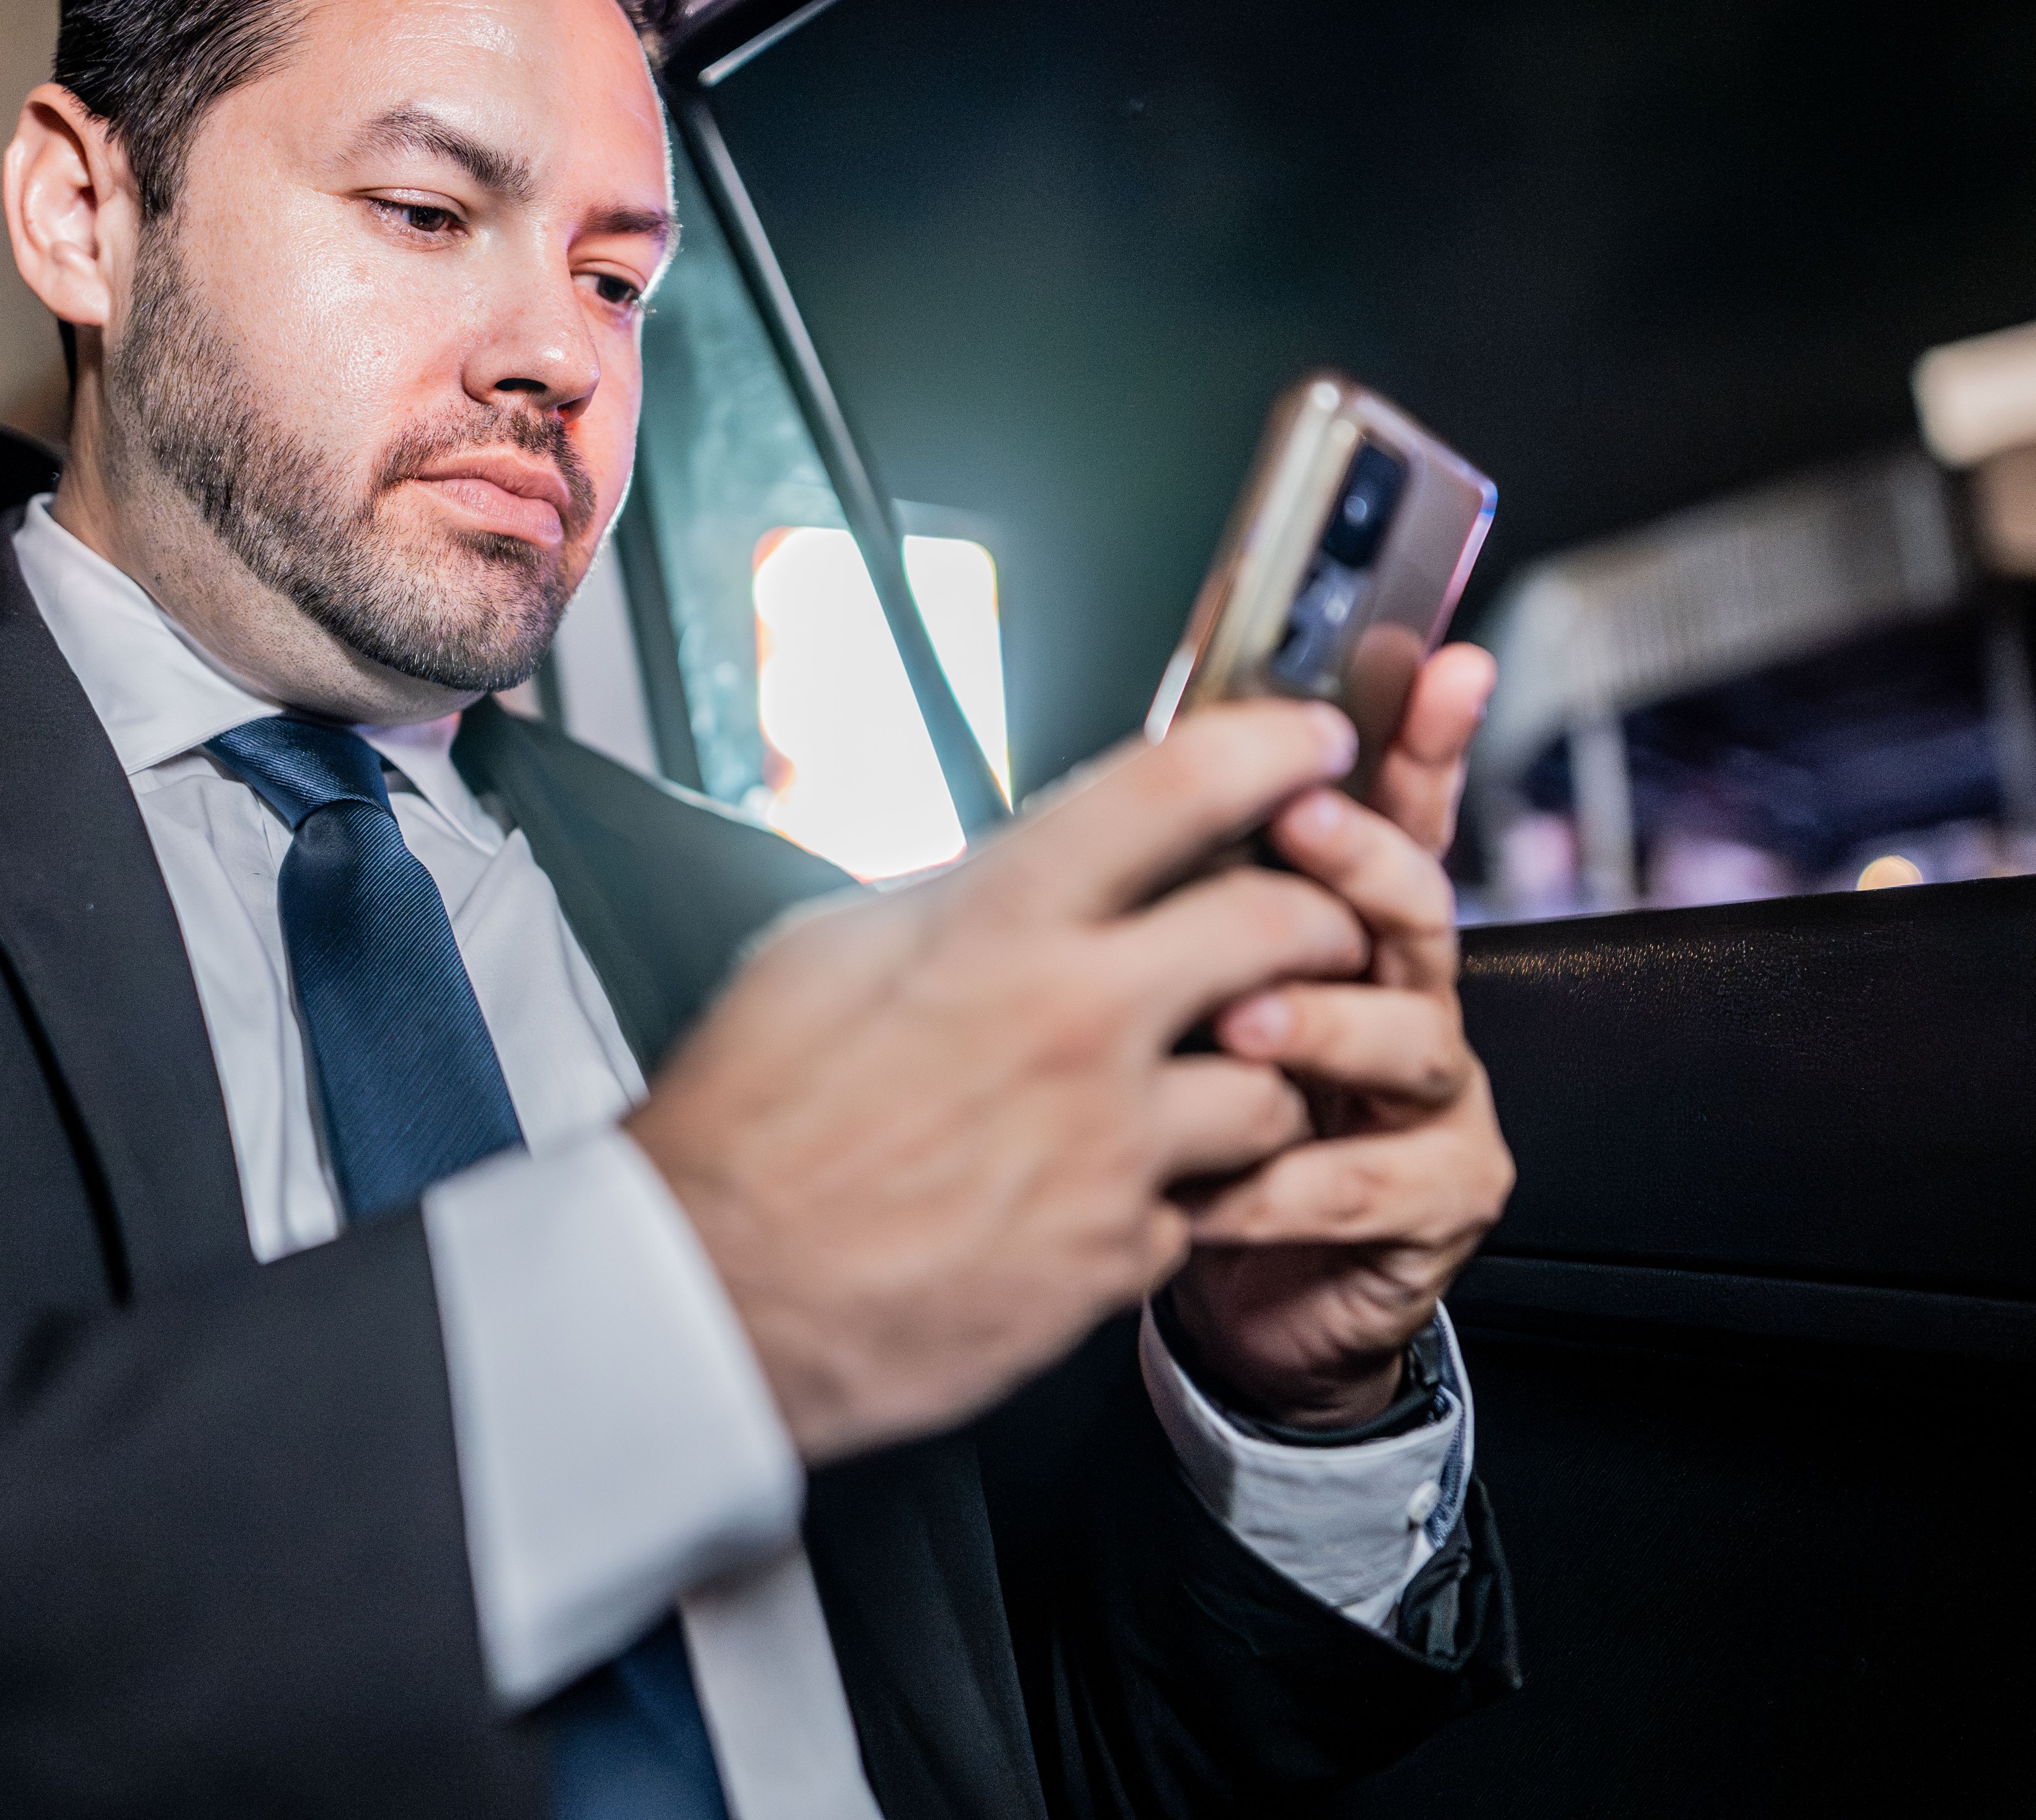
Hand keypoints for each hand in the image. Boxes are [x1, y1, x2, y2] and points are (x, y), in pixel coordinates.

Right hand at [628, 701, 1370, 1463]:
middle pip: (1281, 928)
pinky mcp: (1115, 1254)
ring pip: (1274, 1086)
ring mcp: (1111, 1146)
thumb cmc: (752, 1117)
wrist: (715, 1292)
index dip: (1272, 748)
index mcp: (1000, 922)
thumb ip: (957, 897)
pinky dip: (1173, 1195)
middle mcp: (1077, 1020)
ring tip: (1208, 1079)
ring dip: (1258, 1077)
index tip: (1310, 744)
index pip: (1180, 786)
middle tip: (1312, 924)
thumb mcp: (829, 947)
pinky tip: (1114, 1185)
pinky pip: (1200, 1206)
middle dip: (1320, 919)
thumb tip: (1031, 864)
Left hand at [1161, 646, 1516, 1431]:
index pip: (1400, 817)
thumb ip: (1189, 906)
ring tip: (1239, 1024)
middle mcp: (1412, 1001)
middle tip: (1298, 826)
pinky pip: (1365, 1182)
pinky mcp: (1438, 1202)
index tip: (1437, 668)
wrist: (1240, 1295)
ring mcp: (1437, 1102)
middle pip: (1418, 907)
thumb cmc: (1204, 1128)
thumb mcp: (1189, 1001)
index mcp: (1352, 938)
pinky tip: (1208, 1188)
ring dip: (1319, 1025)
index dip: (1424, 742)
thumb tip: (1132, 786)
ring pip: (1407, 1040)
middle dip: (1361, 861)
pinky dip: (1278, 1183)